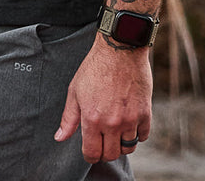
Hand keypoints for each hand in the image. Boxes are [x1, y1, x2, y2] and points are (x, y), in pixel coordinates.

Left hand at [54, 38, 152, 162]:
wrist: (119, 49)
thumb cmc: (95, 67)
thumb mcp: (75, 90)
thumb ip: (69, 117)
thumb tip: (59, 137)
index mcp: (92, 118)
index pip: (93, 153)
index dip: (90, 155)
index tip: (91, 150)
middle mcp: (111, 123)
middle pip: (112, 154)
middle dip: (106, 151)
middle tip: (103, 141)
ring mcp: (130, 119)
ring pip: (129, 148)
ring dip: (122, 144)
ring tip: (116, 132)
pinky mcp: (145, 113)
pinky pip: (143, 136)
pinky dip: (137, 134)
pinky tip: (129, 123)